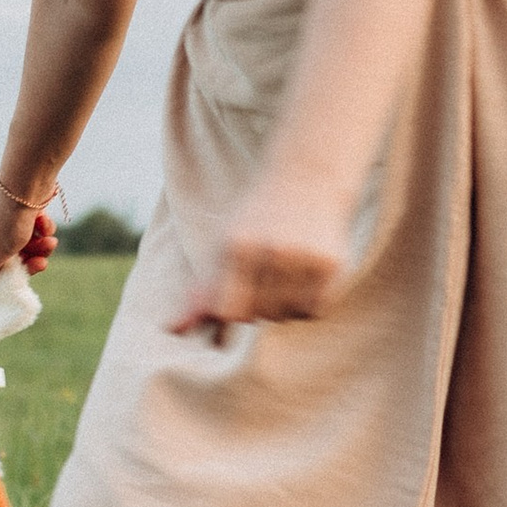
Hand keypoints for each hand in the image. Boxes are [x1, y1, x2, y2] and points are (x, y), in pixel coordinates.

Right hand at [0, 183, 56, 295]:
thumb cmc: (6, 220)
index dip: (3, 275)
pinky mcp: (19, 207)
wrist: (26, 182)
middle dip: (28, 259)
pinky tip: (45, 223)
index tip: (19, 280)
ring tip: (51, 243)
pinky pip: (30, 226)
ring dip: (39, 246)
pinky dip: (40, 228)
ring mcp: (2, 216)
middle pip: (8, 254)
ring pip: (23, 241)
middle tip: (42, 263)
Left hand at [169, 188, 354, 338]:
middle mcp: (273, 251)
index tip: (237, 294)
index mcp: (238, 246)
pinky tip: (304, 277)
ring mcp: (305, 258)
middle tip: (264, 274)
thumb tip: (174, 329)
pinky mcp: (332, 264)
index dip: (232, 310)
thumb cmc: (257, 217)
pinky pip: (315, 311)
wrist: (308, 177)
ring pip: (287, 315)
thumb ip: (200, 290)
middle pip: (259, 315)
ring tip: (285, 273)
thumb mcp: (224, 243)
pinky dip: (307, 304)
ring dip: (284, 306)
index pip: (229, 311)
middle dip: (258, 304)